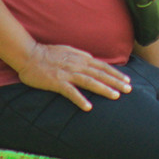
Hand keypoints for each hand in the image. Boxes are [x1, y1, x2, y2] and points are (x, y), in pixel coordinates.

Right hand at [16, 42, 131, 111]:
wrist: (28, 54)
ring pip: (90, 81)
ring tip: (116, 96)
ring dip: (104, 89)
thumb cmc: (47, 53)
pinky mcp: (57, 82)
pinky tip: (89, 107)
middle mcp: (78, 65)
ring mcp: (68, 73)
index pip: (103, 66)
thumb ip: (81, 55)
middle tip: (129, 89)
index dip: (116, 73)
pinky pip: (71, 92)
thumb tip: (92, 59)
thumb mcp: (68, 50)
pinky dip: (80, 99)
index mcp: (81, 58)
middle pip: (101, 74)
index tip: (127, 80)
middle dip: (116, 82)